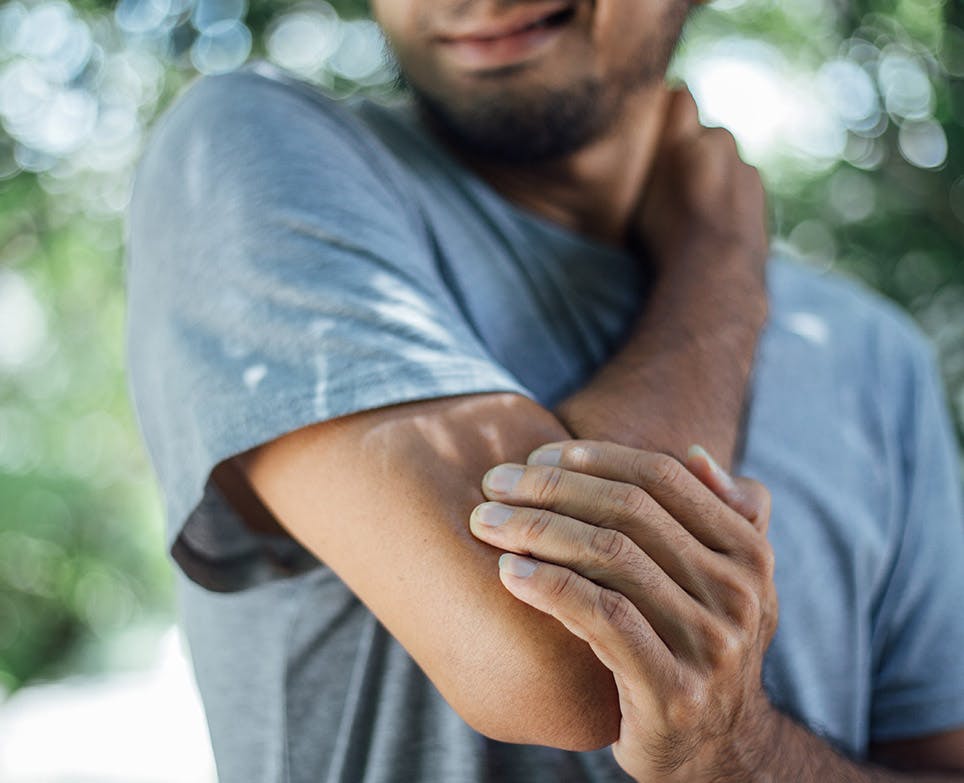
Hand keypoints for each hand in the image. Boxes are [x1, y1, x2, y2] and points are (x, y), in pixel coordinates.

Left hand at [470, 440, 778, 781]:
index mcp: (749, 554)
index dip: (594, 457)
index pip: (662, 477)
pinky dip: (549, 586)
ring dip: (537, 530)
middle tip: (494, 482)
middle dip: (551, 487)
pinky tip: (508, 573)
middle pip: (628, 511)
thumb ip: (726, 518)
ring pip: (609, 557)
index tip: (537, 455)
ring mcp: (710, 643)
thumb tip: (698, 452)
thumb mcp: (730, 582)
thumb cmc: (700, 646)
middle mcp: (738, 593)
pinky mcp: (673, 690)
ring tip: (487, 522)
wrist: (717, 751)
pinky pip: (601, 618)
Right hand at [630, 86, 768, 291]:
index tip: (659, 127)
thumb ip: (647, 158)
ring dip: (713, 175)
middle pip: (705, 134)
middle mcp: (719, 141)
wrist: (716, 270)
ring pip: (724, 161)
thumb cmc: (666, 234)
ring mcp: (744, 165)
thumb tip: (645, 132)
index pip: (680, 98)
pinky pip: (739, 183)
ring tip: (694, 210)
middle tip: (674, 185)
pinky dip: (729, 195)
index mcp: (687, 137)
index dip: (669, 110)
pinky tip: (714, 222)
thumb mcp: (640, 195)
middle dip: (693, 150)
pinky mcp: (759, 190)